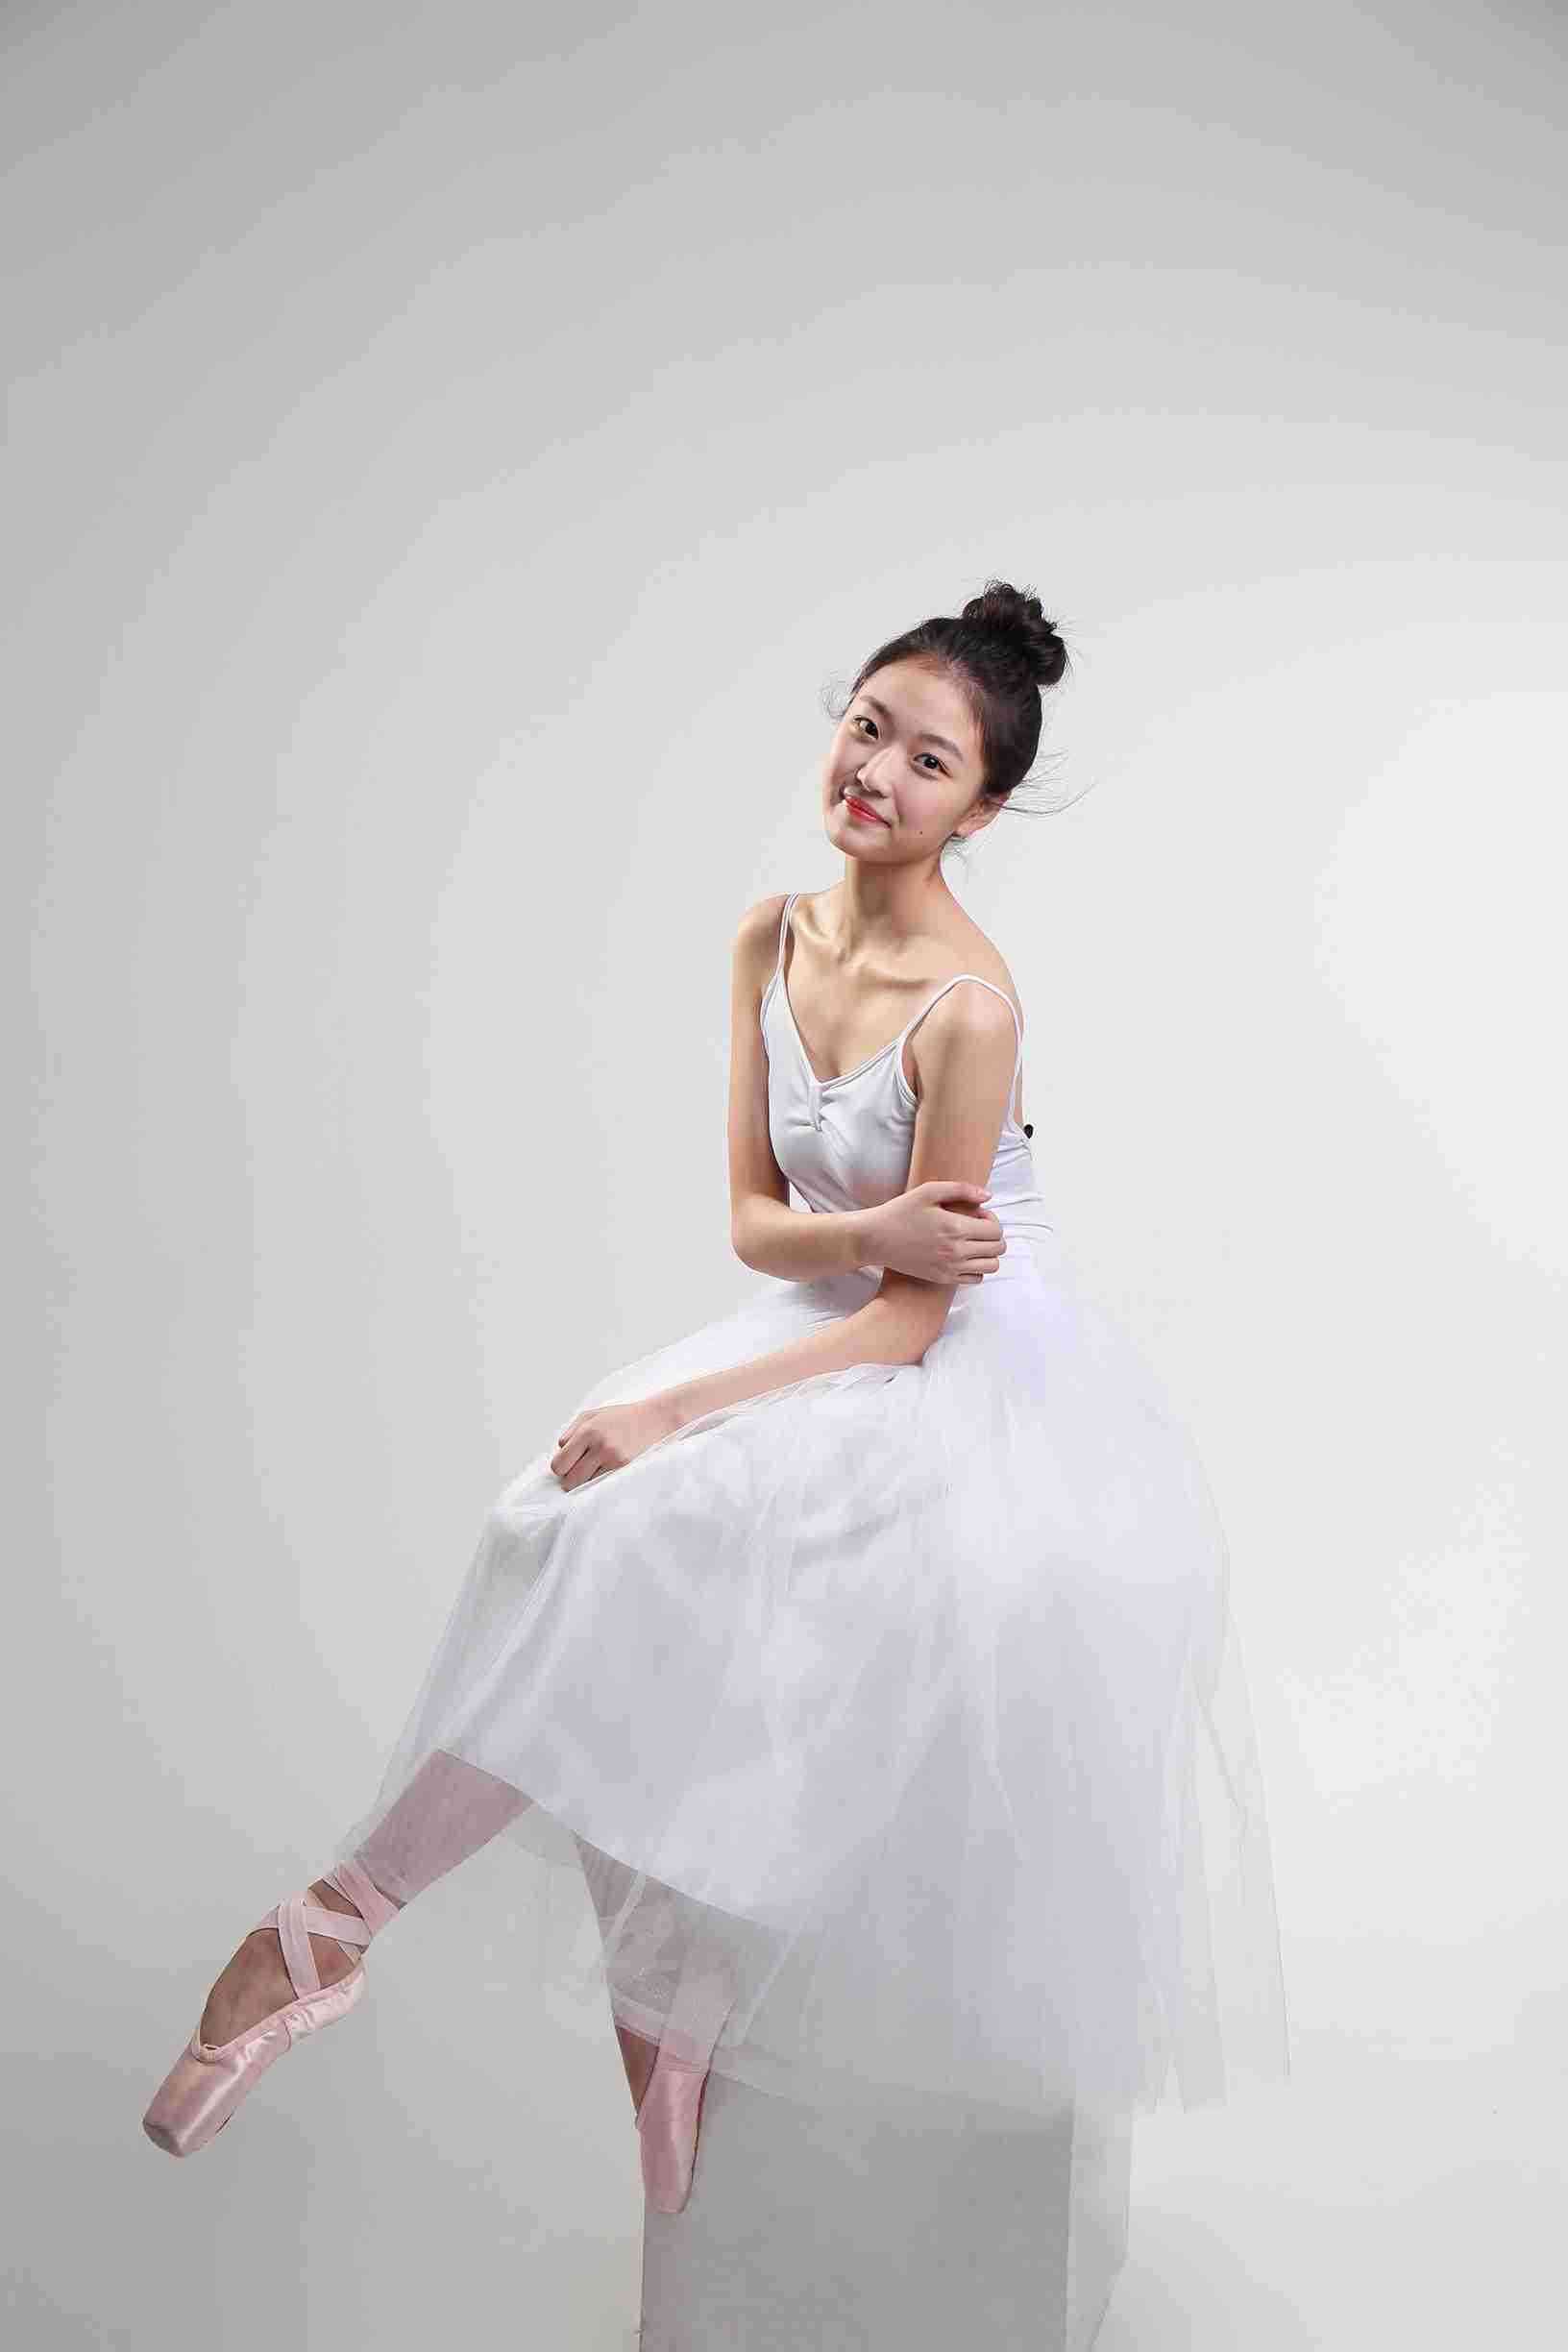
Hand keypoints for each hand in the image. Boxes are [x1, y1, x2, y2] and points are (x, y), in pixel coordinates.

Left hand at [551, 1393, 684, 1490]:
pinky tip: (604, 1469)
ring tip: (594, 1467)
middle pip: (569, 1480)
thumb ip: (570, 1432)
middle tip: (578, 1469)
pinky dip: (599, 1480)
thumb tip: (559, 1452)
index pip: (559, 1464)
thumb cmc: (620, 1417)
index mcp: (588, 1431)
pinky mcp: (625, 1468)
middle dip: (570, 1478)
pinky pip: (601, 1484)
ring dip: (585, 1480)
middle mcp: (599, 1446)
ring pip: (585, 1485)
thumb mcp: (591, 1415)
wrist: (653, 1419)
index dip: (560, 1467)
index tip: (566, 1464)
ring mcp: (613, 1459)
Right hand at [861, 1181, 1005, 1284]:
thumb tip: (988, 1196)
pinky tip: (962, 1255)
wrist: (875, 1239)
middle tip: (976, 1226)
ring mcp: (950, 1268)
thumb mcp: (928, 1191)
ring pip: (991, 1266)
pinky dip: (977, 1267)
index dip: (992, 1219)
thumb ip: (961, 1190)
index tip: (977, 1214)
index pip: (996, 1230)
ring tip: (972, 1241)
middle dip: (993, 1235)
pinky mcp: (943, 1278)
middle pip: (998, 1248)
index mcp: (955, 1228)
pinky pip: (976, 1279)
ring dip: (988, 1252)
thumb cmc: (900, 1212)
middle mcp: (956, 1252)